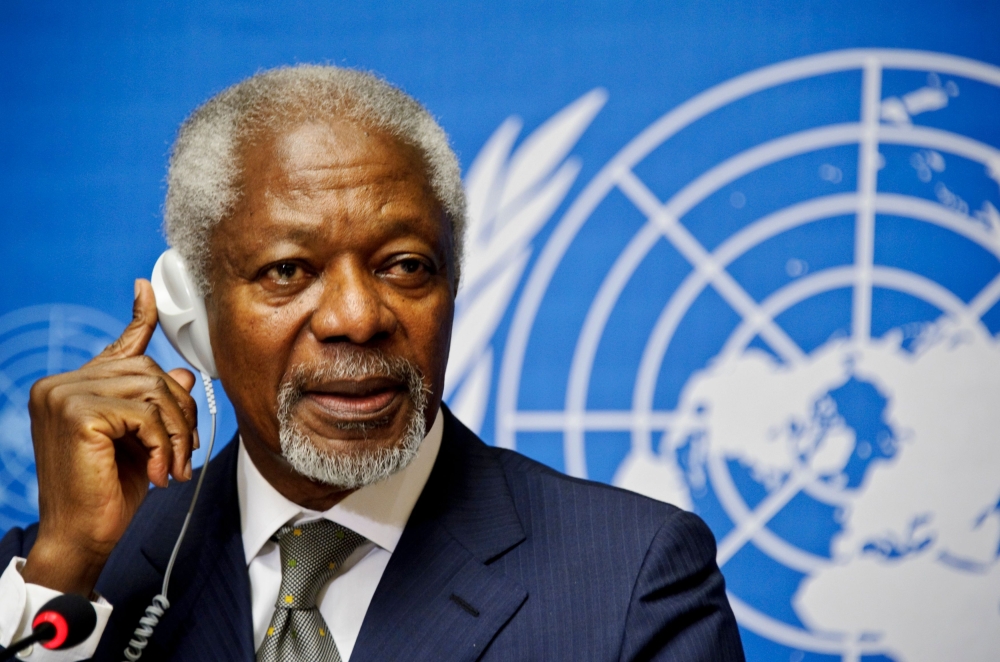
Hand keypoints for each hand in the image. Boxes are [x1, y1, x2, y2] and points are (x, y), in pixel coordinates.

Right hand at [21, 279, 197, 594]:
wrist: (81, 537)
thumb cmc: (108, 493)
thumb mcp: (142, 442)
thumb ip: (155, 406)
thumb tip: (183, 373)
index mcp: (75, 387)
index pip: (118, 345)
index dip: (139, 316)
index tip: (146, 288)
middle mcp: (63, 383)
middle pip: (151, 372)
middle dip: (179, 413)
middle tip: (185, 453)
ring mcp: (65, 395)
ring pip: (153, 391)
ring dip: (176, 432)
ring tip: (174, 466)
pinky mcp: (77, 413)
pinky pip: (146, 414)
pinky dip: (164, 443)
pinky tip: (160, 471)